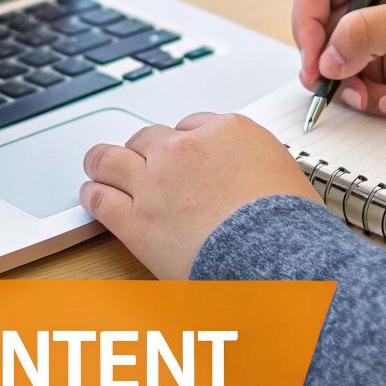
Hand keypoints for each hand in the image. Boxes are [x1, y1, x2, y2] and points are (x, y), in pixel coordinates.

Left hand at [80, 113, 317, 278]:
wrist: (279, 260)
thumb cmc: (291, 228)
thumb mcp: (285, 177)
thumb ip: (257, 167)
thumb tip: (252, 179)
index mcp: (229, 132)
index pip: (193, 125)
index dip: (185, 144)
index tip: (183, 157)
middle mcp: (186, 149)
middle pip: (149, 138)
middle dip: (145, 152)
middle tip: (142, 164)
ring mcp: (156, 181)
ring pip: (111, 158)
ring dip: (104, 163)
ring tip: (98, 167)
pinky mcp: (136, 218)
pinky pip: (100, 197)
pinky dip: (94, 194)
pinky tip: (94, 195)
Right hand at [292, 0, 385, 145]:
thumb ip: (374, 30)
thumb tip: (327, 56)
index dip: (307, 16)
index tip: (315, 52)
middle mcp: (385, 2)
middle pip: (321, 26)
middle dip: (321, 58)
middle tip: (327, 82)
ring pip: (337, 65)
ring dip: (346, 88)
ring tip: (373, 100)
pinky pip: (362, 92)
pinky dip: (370, 103)